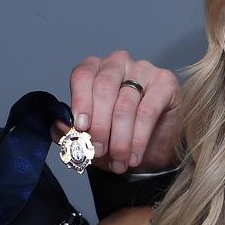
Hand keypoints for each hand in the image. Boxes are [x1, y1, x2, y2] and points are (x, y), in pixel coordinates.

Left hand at [65, 51, 180, 173]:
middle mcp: (117, 64)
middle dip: (99, 125)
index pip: (83, 75)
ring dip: (120, 139)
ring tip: (118, 161)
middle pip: (103, 88)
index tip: (81, 127)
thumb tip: (59, 126)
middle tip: (99, 151)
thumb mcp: (89, 139)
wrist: (152, 148)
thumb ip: (70, 132)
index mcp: (95, 69)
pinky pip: (148, 110)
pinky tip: (134, 155)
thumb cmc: (118, 136)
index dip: (80, 101)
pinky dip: (138, 138)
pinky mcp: (165, 82)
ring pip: (125, 104)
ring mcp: (143, 69)